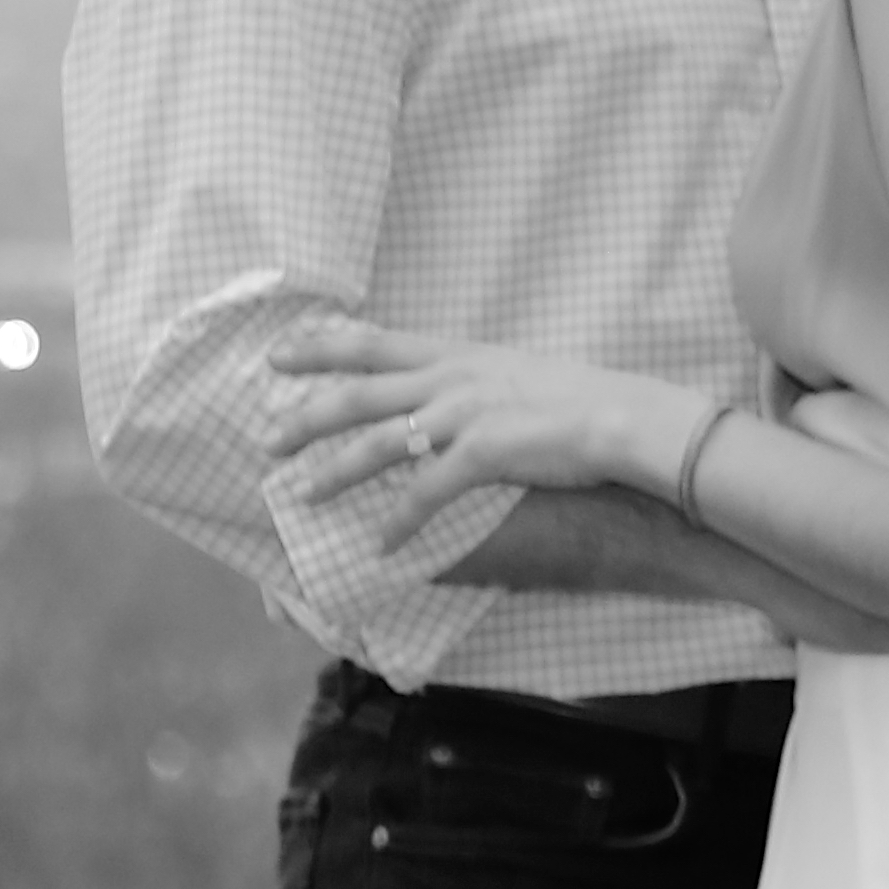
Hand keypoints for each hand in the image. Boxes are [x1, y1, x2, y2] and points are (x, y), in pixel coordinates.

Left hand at [263, 317, 707, 514]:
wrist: (622, 415)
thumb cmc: (577, 397)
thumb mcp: (513, 371)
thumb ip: (470, 380)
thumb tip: (444, 394)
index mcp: (456, 353)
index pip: (373, 343)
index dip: (319, 345)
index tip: (277, 351)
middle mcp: (451, 378)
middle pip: (359, 394)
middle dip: (306, 418)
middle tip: (266, 441)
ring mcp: (465, 413)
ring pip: (378, 442)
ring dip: (334, 472)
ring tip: (301, 496)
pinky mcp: (484, 453)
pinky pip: (426, 492)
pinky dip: (399, 521)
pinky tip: (379, 546)